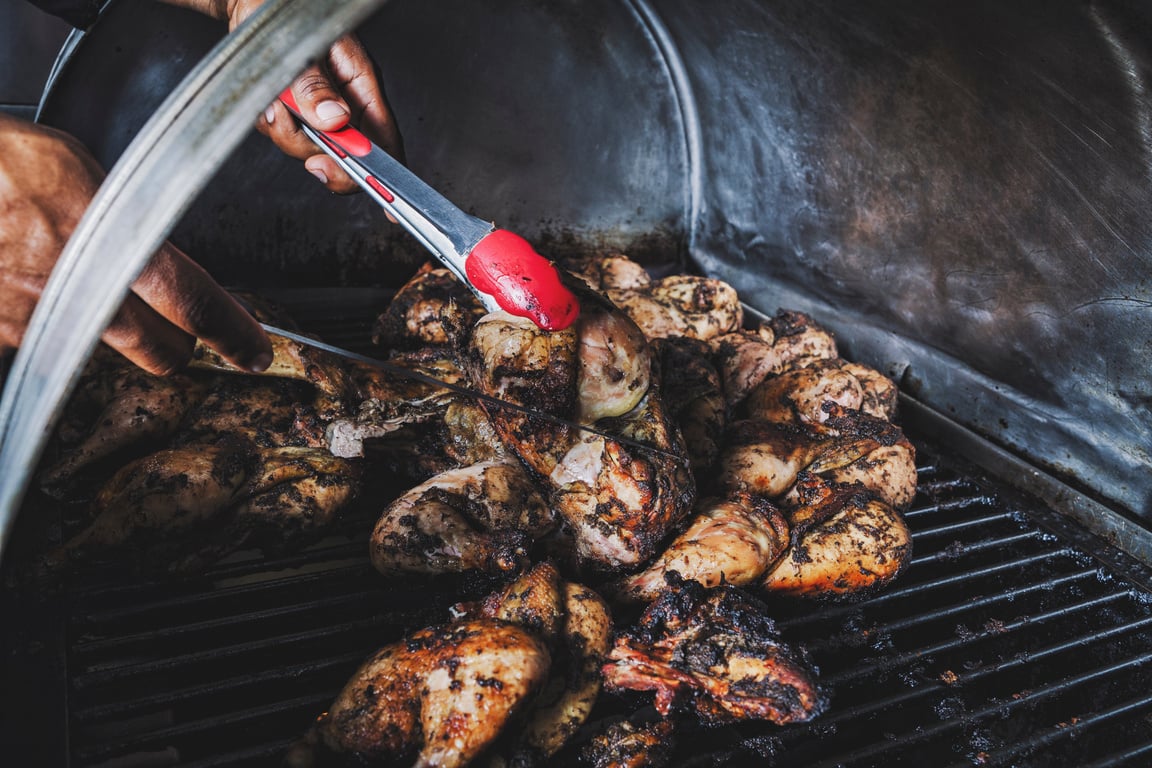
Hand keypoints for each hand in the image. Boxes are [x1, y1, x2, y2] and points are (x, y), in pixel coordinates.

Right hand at [0, 113, 271, 374]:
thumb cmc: (5, 161)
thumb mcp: (83, 169)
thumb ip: (131, 217)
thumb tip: (161, 248)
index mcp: (113, 239)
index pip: (193, 302)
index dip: (231, 333)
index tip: (252, 353)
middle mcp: (81, 289)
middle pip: (160, 350)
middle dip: (174, 343)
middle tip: (171, 325)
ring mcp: (36, 319)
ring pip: (103, 349)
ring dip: (105, 329)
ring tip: (76, 283)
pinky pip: (45, 349)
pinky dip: (45, 327)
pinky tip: (29, 291)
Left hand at [163, 0, 403, 192]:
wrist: (248, 4)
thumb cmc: (278, 11)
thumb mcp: (299, 47)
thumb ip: (315, 85)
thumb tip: (336, 121)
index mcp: (361, 82)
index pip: (384, 138)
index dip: (386, 173)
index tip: (384, 199)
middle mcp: (346, 101)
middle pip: (347, 154)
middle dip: (317, 151)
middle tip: (294, 133)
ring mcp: (322, 110)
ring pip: (311, 148)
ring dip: (285, 132)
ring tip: (273, 100)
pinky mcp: (298, 114)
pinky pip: (287, 137)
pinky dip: (270, 125)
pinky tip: (266, 101)